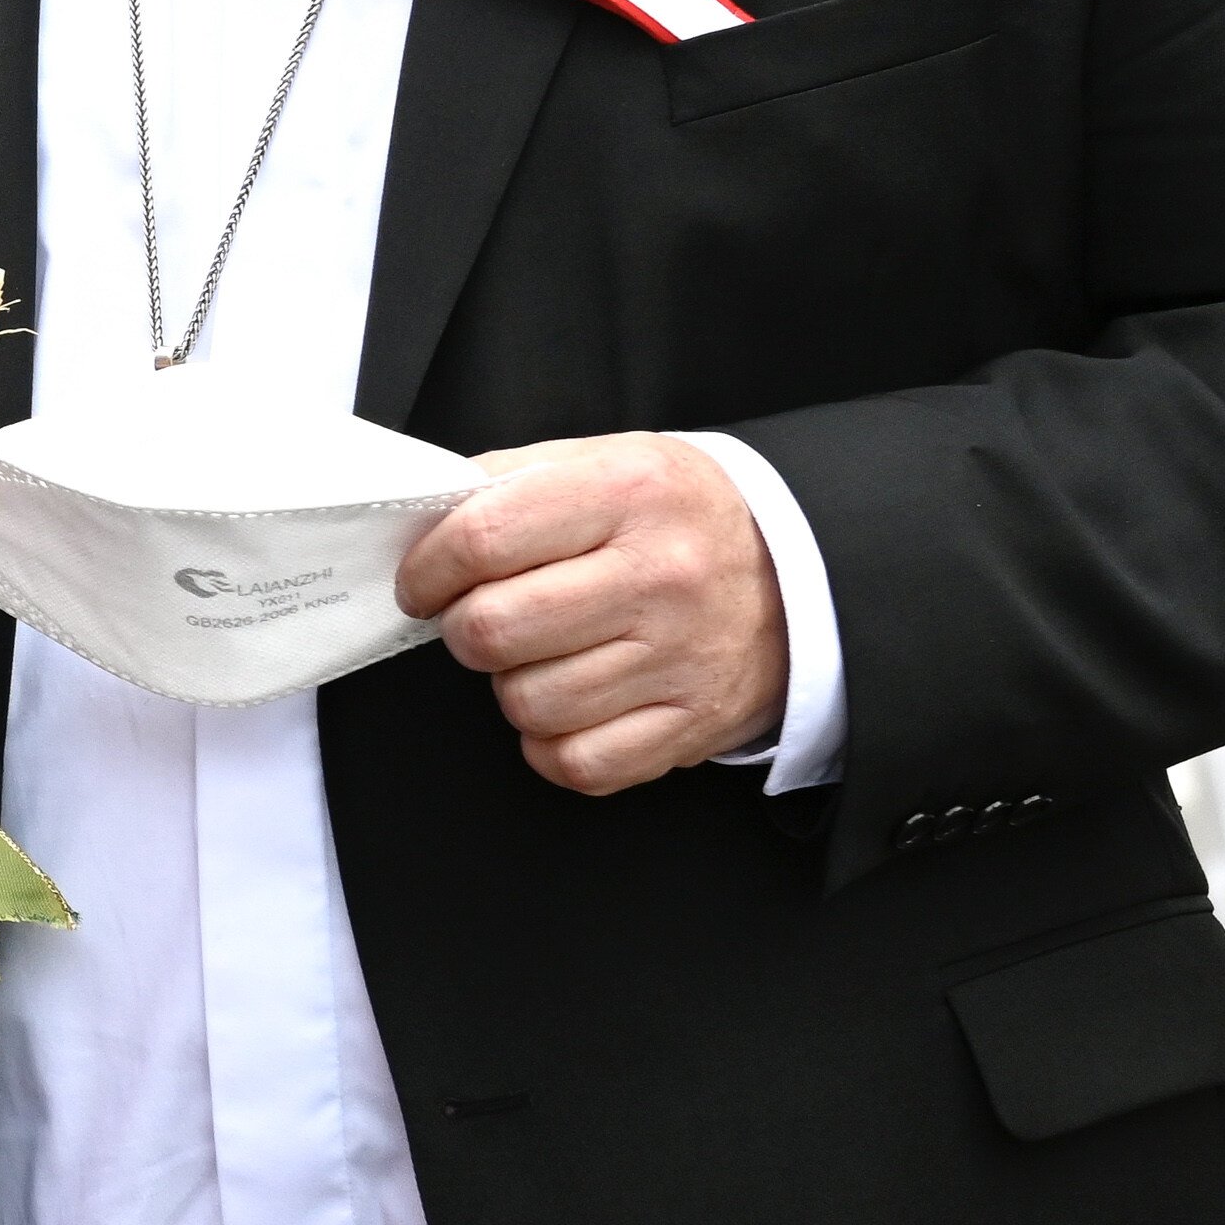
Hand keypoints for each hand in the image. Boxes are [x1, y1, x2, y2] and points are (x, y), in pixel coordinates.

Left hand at [396, 434, 786, 795]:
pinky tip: (571, 703)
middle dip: (463, 628)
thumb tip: (424, 521)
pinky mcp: (691, 725)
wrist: (801, 574)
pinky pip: (575, 763)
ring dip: (513, 684)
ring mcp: (681, 657)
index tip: (423, 583)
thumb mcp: (608, 460)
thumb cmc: (676, 517)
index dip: (427, 568)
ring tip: (543, 654)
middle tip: (483, 617)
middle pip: (492, 630)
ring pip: (526, 703)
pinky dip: (553, 743)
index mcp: (630, 491)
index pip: (484, 537)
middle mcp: (661, 574)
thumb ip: (513, 480)